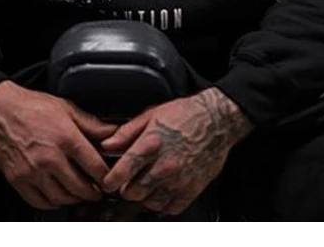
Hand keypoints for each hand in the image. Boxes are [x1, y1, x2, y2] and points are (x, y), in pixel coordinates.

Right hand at [0, 80, 117, 209]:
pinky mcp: (18, 179)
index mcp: (66, 138)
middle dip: (92, 193)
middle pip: (79, 187)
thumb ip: (90, 123)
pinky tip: (57, 197)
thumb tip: (111, 131)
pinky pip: (39, 201)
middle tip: (97, 191)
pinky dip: (52, 203)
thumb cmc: (31, 106)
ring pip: (61, 198)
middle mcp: (50, 158)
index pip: (94, 167)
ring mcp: (33, 171)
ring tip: (79, 194)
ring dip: (73, 199)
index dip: (106, 177)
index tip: (109, 180)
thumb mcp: (66, 108)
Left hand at [99, 87, 253, 216]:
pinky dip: (162, 204)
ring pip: (150, 204)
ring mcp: (179, 180)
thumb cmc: (185, 115)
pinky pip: (170, 209)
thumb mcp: (151, 115)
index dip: (110, 180)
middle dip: (126, 189)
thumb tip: (107, 144)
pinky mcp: (192, 189)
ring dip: (143, 197)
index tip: (108, 182)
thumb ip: (127, 132)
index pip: (123, 171)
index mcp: (152, 144)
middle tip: (128, 181)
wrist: (216, 120)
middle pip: (133, 193)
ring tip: (145, 184)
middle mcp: (165, 165)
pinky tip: (161, 191)